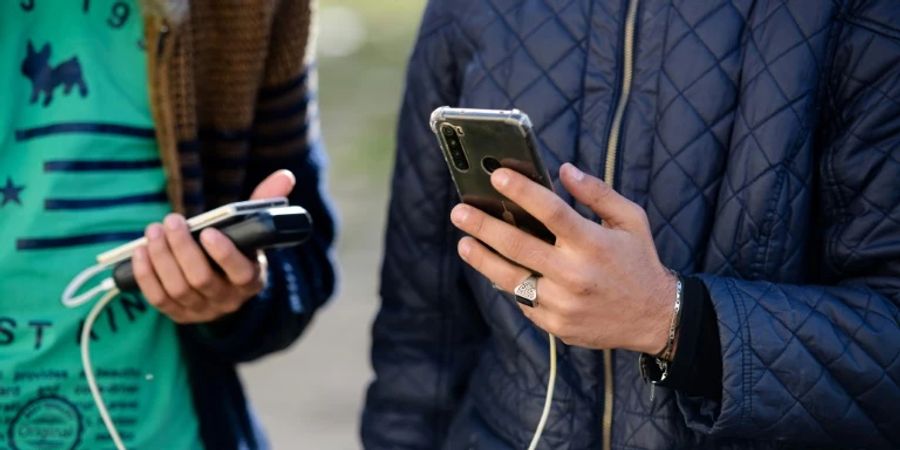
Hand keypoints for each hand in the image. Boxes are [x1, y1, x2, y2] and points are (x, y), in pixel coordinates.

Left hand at [132, 170, 295, 323]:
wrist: (223, 282)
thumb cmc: (238, 247)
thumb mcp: (252, 228)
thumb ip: (266, 201)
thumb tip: (285, 176)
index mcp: (251, 279)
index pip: (241, 272)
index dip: (224, 254)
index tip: (208, 232)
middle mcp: (228, 300)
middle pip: (201, 279)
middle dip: (182, 248)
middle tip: (171, 221)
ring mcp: (202, 310)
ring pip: (177, 288)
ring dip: (161, 258)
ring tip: (153, 230)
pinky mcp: (179, 314)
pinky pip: (159, 299)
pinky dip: (146, 275)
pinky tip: (140, 252)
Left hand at [450, 163, 676, 353]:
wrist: (655, 318)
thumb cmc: (639, 262)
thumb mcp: (630, 220)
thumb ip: (597, 193)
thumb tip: (564, 170)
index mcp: (594, 244)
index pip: (551, 212)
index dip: (522, 191)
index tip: (497, 176)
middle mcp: (575, 275)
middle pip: (518, 245)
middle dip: (484, 226)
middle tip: (459, 212)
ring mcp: (563, 304)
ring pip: (511, 278)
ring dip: (483, 259)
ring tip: (464, 243)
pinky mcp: (556, 325)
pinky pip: (524, 301)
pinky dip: (509, 284)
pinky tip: (494, 269)